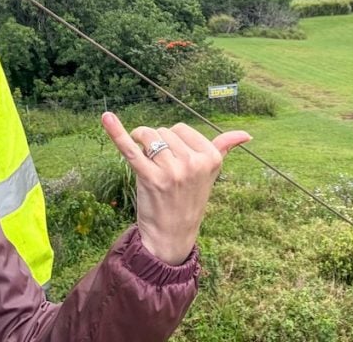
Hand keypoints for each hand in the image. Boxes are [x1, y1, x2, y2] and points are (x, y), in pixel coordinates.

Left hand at [101, 112, 250, 264]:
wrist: (172, 235)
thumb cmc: (189, 199)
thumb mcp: (210, 174)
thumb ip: (224, 149)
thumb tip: (246, 134)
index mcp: (210, 158)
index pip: (181, 128)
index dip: (173, 141)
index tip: (175, 159)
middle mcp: (193, 163)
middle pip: (164, 131)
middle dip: (158, 143)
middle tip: (162, 168)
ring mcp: (171, 171)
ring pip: (148, 136)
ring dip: (141, 143)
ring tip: (148, 164)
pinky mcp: (149, 178)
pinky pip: (131, 150)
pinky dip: (116, 133)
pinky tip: (106, 118)